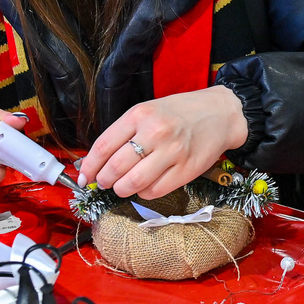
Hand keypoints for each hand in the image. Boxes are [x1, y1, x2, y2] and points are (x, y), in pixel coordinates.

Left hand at [77, 86, 247, 199]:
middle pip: (116, 167)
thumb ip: (125, 132)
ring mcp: (172, 152)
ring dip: (121, 189)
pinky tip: (144, 185)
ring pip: (133, 183)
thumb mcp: (149, 110)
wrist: (220, 113)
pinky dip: (143, 193)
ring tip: (121, 186)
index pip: (104, 145)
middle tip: (103, 182)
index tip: (83, 176)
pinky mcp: (186, 170)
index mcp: (140, 114)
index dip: (89, 165)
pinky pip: (154, 191)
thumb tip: (98, 160)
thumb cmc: (179, 112)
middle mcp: (155, 132)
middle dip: (104, 180)